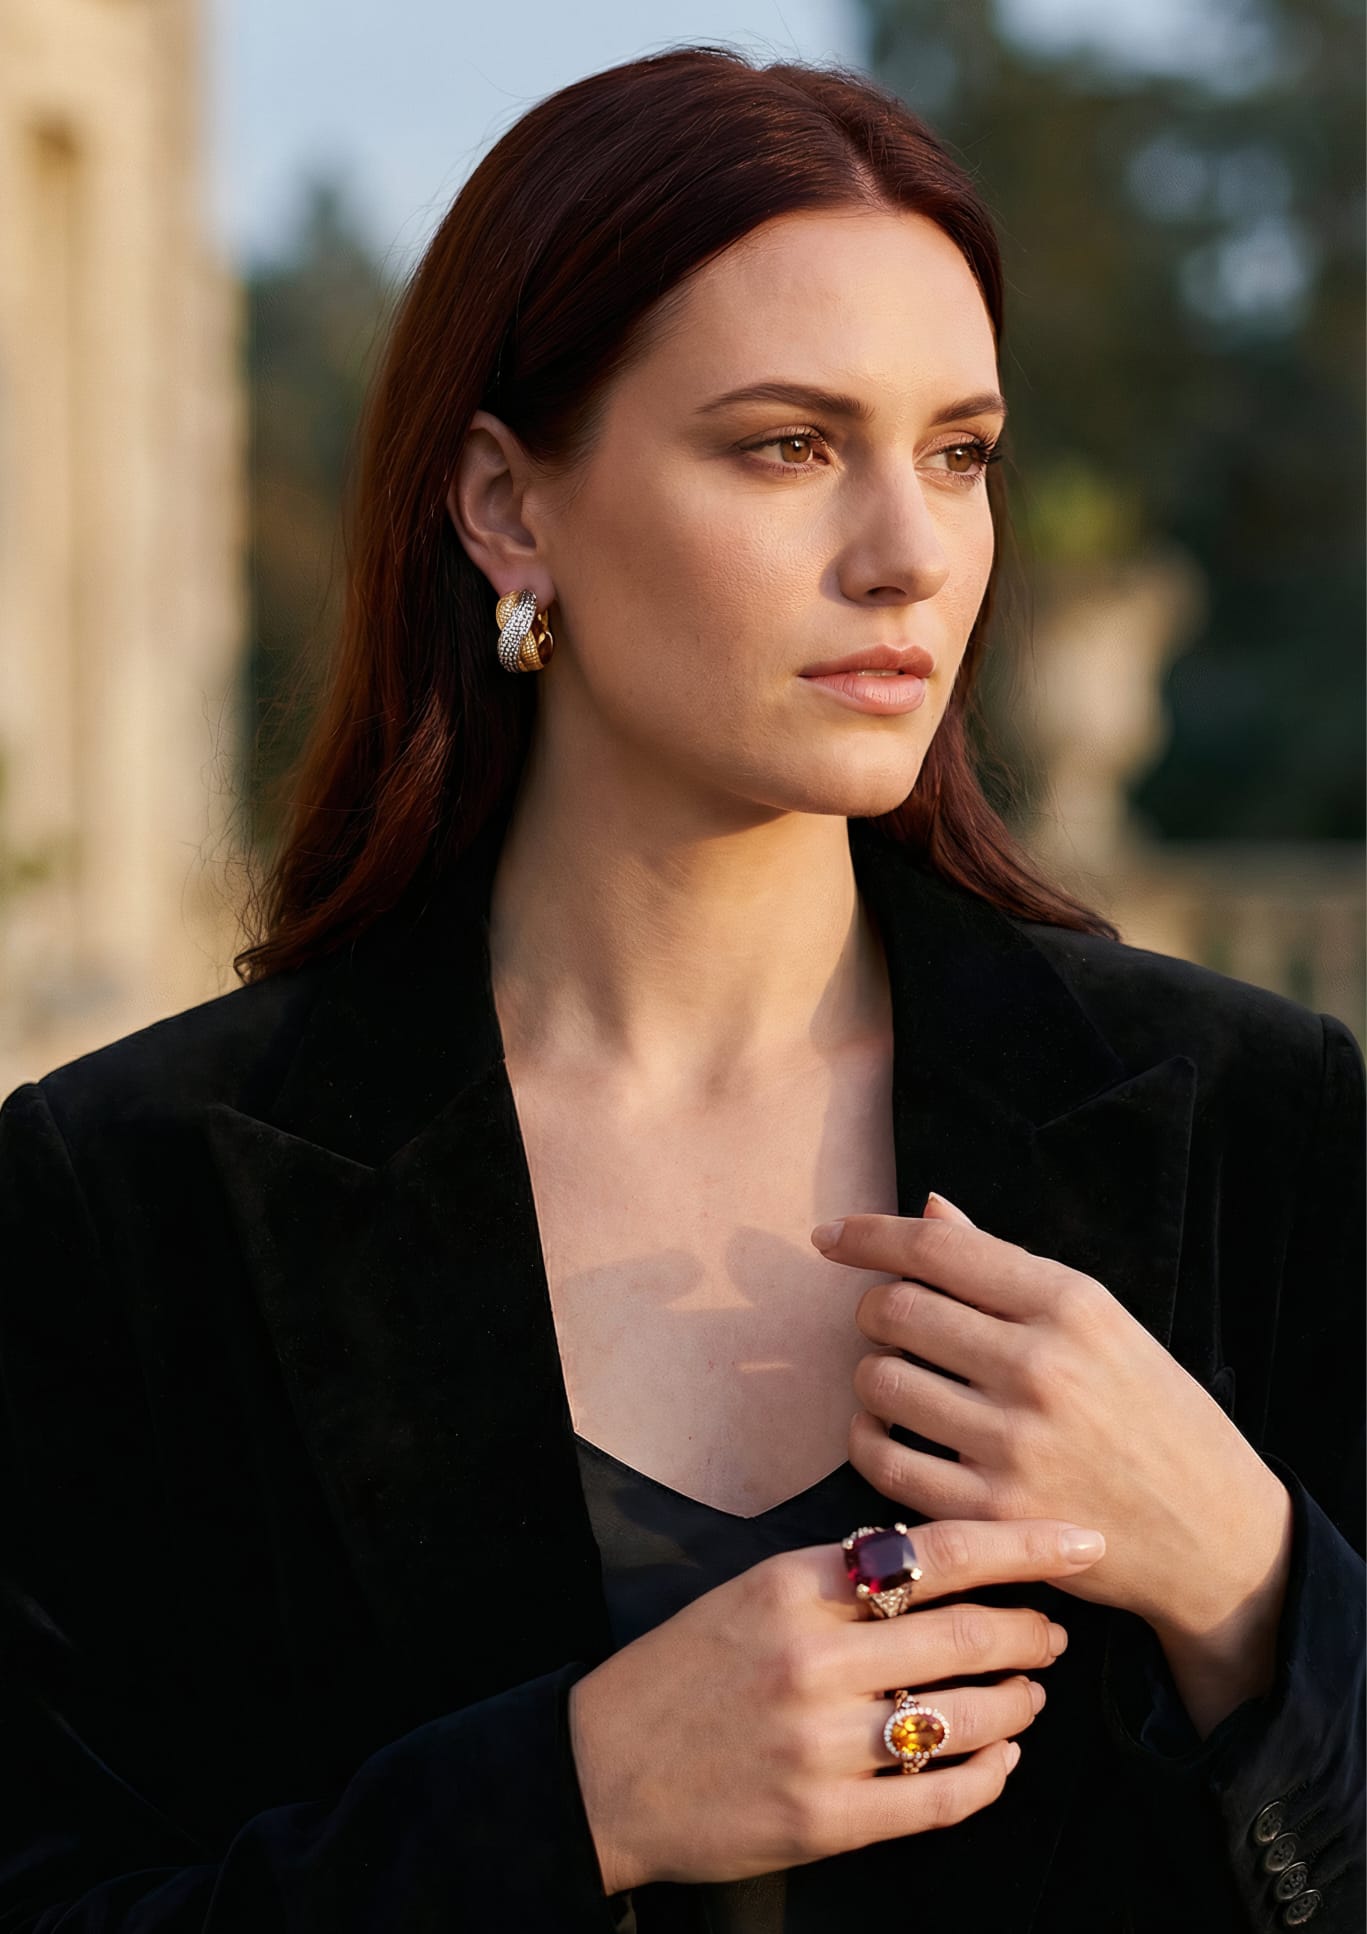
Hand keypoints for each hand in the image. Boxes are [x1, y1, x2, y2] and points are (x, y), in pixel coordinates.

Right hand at [567, 1516, 1102, 1893]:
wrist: (605, 1768)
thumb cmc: (685, 1669)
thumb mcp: (750, 1592)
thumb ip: (838, 1577)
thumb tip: (940, 1561)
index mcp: (793, 1585)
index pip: (935, 1552)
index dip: (1023, 1546)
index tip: (1082, 1541)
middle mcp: (811, 1658)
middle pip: (964, 1636)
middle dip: (1031, 1633)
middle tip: (1056, 1633)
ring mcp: (818, 1743)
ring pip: (962, 1718)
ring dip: (1016, 1705)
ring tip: (1030, 1697)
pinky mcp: (822, 1820)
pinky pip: (936, 1799)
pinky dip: (986, 1777)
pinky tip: (1001, 1762)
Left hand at [812, 1192, 1291, 1639]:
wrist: (1215, 1534)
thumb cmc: (1153, 1413)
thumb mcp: (1103, 1322)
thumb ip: (1007, 1268)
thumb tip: (928, 1210)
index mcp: (1070, 1304)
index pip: (935, 1249)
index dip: (867, 1236)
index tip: (829, 1238)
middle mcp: (1039, 1367)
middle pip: (894, 1309)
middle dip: (873, 1309)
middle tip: (889, 1324)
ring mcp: (1014, 1444)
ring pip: (879, 1380)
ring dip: (872, 1375)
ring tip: (899, 1381)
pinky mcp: (992, 1515)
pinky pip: (883, 1461)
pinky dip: (868, 1439)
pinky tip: (886, 1432)